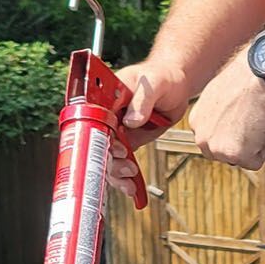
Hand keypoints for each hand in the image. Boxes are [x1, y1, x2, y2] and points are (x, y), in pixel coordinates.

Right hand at [108, 59, 190, 193]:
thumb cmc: (161, 76)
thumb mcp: (154, 82)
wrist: (176, 85)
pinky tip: (132, 187)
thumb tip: (131, 120)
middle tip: (126, 165)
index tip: (111, 147)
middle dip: (108, 160)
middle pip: (95, 144)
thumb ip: (142, 99)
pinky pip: (120, 162)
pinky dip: (124, 177)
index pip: (89, 120)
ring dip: (116, 173)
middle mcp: (105, 116)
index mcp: (103, 97)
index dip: (95, 137)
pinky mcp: (127, 142)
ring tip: (130, 178)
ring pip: (106, 158)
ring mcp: (115, 131)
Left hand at [188, 48, 264, 170]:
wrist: (262, 75)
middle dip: (240, 143)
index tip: (240, 118)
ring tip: (254, 120)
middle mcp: (201, 137)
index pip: (214, 141)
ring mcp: (216, 147)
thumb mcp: (220, 96)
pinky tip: (260, 126)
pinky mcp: (234, 154)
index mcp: (196, 121)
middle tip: (250, 120)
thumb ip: (218, 115)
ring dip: (252, 145)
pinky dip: (263, 149)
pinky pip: (255, 162)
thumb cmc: (247, 79)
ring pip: (240, 159)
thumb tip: (226, 124)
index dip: (233, 132)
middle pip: (225, 155)